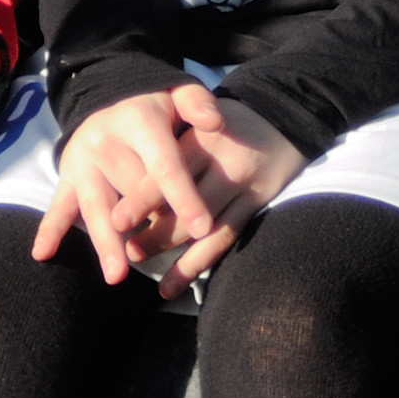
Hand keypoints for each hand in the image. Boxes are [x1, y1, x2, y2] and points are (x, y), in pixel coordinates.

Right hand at [35, 89, 222, 283]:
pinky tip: (43, 254)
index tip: (203, 228)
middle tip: (161, 256)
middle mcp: (104, 140)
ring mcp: (81, 160)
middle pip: (129, 192)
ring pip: (96, 206)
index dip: (184, 197)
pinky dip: (50, 229)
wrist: (111, 95)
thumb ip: (198, 104)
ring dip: (105, 243)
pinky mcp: (65, 175)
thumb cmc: (156, 107)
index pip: (164, 165)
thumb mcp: (180, 93)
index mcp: (138, 122)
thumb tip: (215, 122)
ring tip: (117, 275)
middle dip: (148, 225)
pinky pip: (58, 205)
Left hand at [137, 88, 310, 288]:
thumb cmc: (223, 120)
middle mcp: (224, 161)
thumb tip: (122, 184)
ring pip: (205, 229)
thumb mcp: (195, 117)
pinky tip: (172, 285)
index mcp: (201, 137)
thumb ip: (169, 146)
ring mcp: (243, 184)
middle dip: (153, 233)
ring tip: (143, 265)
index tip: (115, 222)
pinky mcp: (257, 201)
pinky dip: (197, 264)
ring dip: (172, 255)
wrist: (283, 112)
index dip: (141, 199)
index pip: (167, 171)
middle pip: (185, 204)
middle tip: (127, 251)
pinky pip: (225, 238)